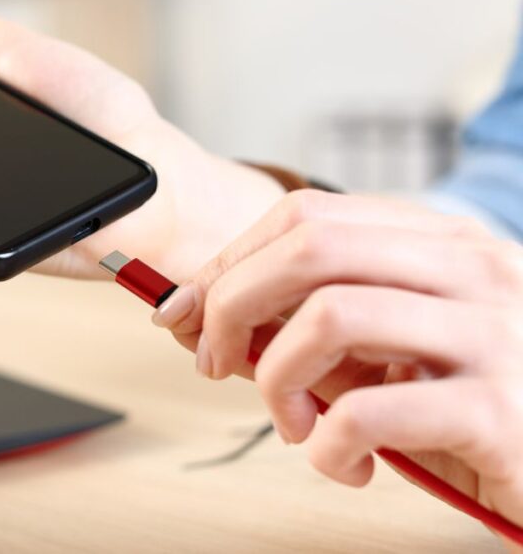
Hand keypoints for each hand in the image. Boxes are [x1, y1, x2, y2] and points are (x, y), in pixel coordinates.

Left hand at [154, 189, 522, 547]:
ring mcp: (492, 333)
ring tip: (295, 424)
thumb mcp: (386, 358)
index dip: (229, 260)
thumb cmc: (472, 413)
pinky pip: (367, 413)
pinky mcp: (498, 410)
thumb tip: (199, 315)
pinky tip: (345, 463)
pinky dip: (326, 445)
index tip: (188, 309)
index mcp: (443, 244)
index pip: (307, 216)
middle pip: (309, 248)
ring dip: (278, 380)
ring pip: (329, 316)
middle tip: (215, 361)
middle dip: (232, 304)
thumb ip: (308, 331)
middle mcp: (472, 270)